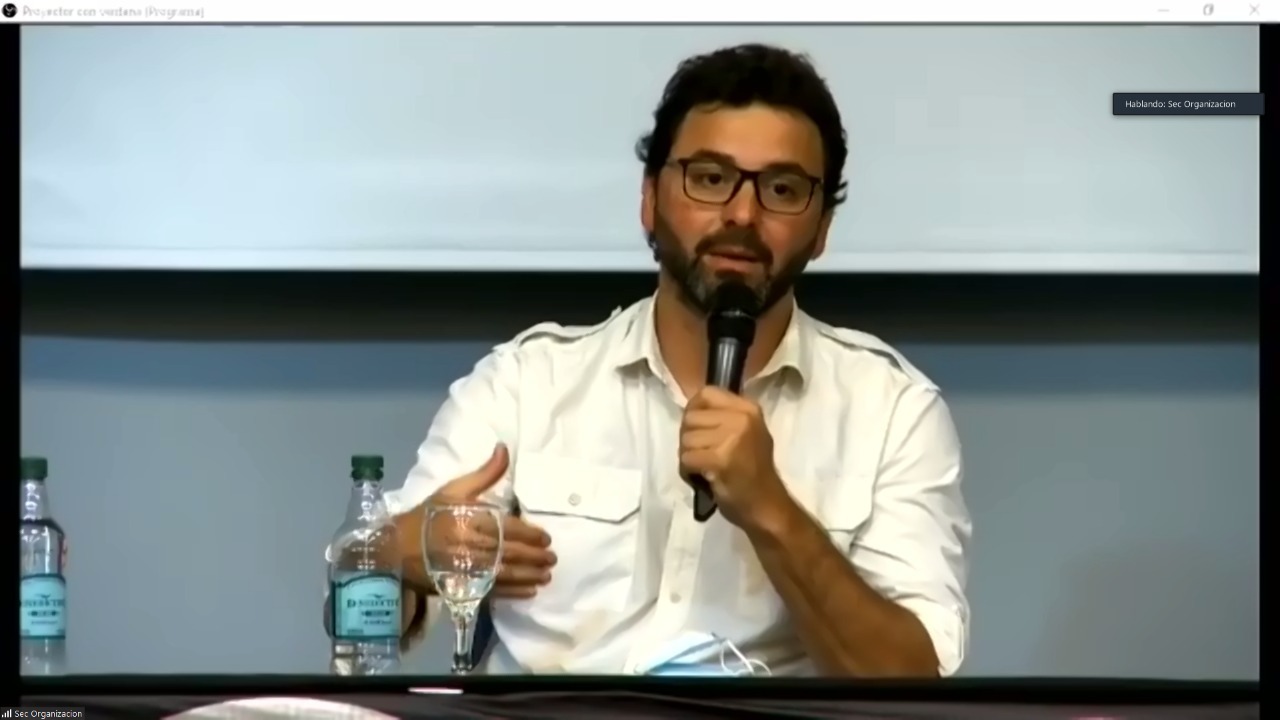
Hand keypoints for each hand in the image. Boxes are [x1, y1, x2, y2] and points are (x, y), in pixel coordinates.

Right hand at [413, 445, 555, 598]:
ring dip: (529, 575)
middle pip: (510, 553)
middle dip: (535, 557)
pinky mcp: (461, 586)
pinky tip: (529, 590)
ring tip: (547, 575)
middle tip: (552, 559)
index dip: (530, 535)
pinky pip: (493, 591)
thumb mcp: (453, 489)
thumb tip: (504, 449)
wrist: (394, 549)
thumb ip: (484, 474)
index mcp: (469, 520)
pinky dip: (514, 592)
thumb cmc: (427, 516)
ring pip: (505, 574)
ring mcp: (466, 569)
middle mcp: (470, 546)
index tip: (546, 538)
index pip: (508, 529)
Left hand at [679, 386, 788, 529]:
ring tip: (703, 468)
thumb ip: (724, 418)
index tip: (697, 429)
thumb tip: (693, 410)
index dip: (694, 410)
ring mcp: (733, 437)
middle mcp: (742, 418)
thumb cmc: (753, 472)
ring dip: (687, 457)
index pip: (706, 393)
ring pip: (686, 438)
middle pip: (691, 417)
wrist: (767, 506)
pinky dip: (688, 471)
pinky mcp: (721, 458)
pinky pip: (687, 457)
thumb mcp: (747, 434)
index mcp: (748, 409)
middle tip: (702, 455)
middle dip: (689, 438)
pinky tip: (701, 478)